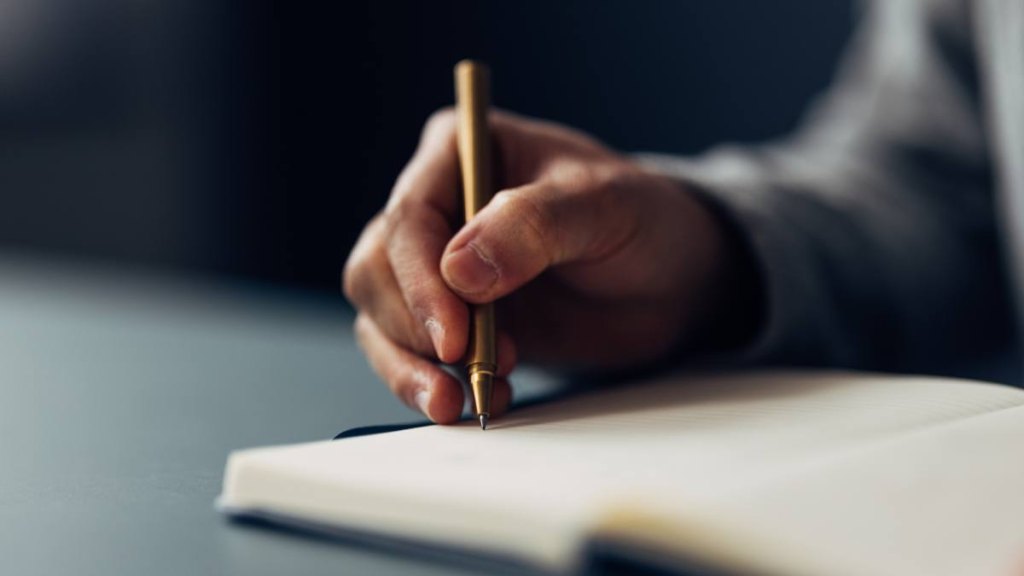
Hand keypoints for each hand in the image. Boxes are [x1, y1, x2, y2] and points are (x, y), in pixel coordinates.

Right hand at [344, 109, 741, 422]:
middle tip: (464, 368)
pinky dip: (428, 384)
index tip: (453, 335)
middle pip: (376, 269)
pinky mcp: (449, 318)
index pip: (410, 215)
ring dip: (409, 366)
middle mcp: (438, 205)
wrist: (672, 280)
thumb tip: (459, 269)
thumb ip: (535, 225)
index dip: (420, 280)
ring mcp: (437, 266)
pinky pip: (408, 353)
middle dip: (411, 328)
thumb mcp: (605, 206)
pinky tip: (477, 397)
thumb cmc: (644, 222)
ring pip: (378, 316)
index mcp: (463, 150)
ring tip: (461, 398)